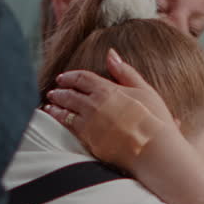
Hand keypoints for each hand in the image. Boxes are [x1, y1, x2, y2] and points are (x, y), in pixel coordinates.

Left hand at [44, 48, 177, 170]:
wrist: (154, 149)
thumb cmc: (155, 120)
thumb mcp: (144, 90)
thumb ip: (125, 72)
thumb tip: (111, 54)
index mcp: (108, 90)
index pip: (83, 78)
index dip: (71, 77)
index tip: (63, 78)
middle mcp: (95, 104)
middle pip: (70, 94)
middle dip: (60, 91)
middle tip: (53, 91)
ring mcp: (90, 123)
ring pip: (65, 110)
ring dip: (56, 105)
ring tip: (49, 104)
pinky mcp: (88, 140)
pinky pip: (67, 127)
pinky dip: (58, 120)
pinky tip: (54, 119)